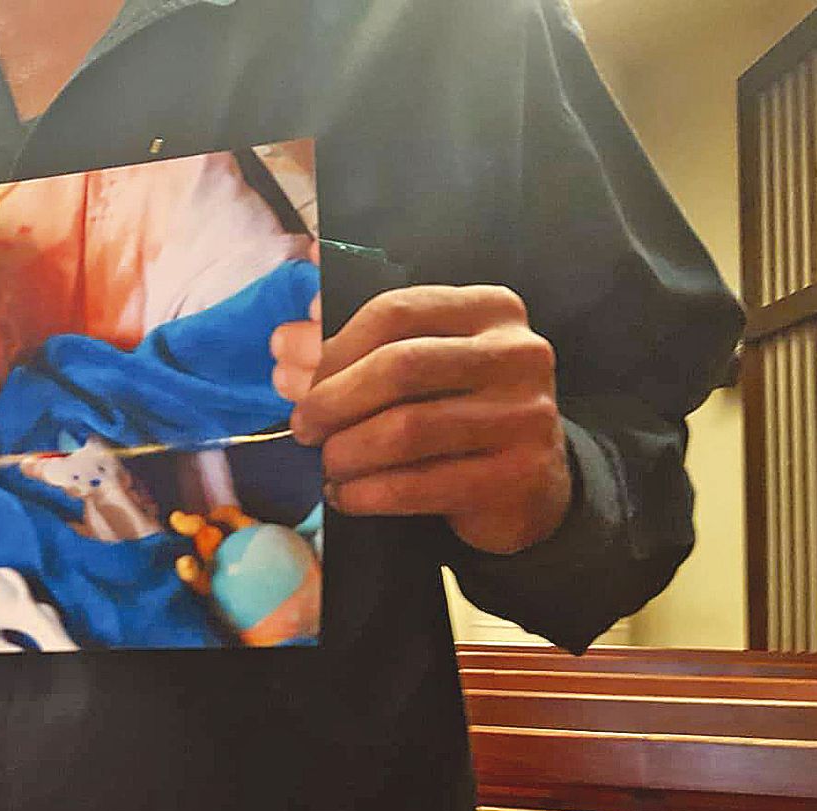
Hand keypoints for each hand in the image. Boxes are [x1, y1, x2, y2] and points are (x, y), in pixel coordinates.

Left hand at [271, 285, 570, 554]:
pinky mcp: (515, 478)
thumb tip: (285, 340)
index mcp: (492, 309)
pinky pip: (418, 486)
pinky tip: (346, 495)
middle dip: (332, 399)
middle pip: (398, 367)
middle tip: (302, 426)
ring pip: (406, 430)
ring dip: (347, 452)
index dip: (333, 347)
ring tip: (328, 464)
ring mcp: (524, 416)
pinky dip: (367, 493)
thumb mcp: (418, 367)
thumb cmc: (459, 412)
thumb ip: (352, 347)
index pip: (394, 311)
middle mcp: (518, 354)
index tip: (297, 376)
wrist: (530, 484)